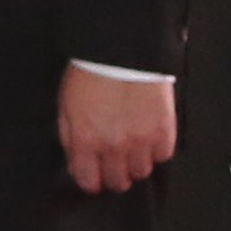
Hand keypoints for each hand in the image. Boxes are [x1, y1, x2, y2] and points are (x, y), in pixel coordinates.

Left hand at [58, 65, 176, 193]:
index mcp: (86, 140)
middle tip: (116, 161)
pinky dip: (157, 149)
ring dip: (137, 162)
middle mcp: (114, 146)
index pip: (89, 181)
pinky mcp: (163, 130)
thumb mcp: (67, 105)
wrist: (123, 48)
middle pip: (118, 182)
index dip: (92, 181)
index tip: (95, 176)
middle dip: (114, 174)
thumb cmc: (91, 71)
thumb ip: (70, 138)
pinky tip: (150, 134)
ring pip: (141, 172)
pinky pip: (163, 155)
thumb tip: (76, 163)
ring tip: (134, 146)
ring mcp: (141, 141)